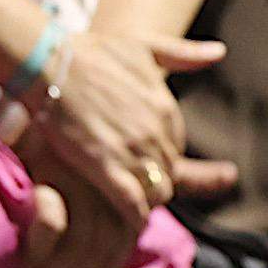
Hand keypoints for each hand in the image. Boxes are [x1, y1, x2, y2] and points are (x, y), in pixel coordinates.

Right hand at [19, 27, 225, 267]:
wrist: (49, 62)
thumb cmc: (90, 51)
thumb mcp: (143, 46)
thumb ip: (183, 54)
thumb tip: (219, 52)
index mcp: (165, 106)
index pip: (178, 143)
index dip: (162, 152)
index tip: (142, 156)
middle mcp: (154, 131)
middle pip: (169, 169)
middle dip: (156, 177)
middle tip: (133, 181)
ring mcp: (131, 151)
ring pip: (157, 191)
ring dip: (149, 199)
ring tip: (131, 201)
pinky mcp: (104, 168)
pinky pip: (133, 205)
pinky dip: (136, 217)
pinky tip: (130, 221)